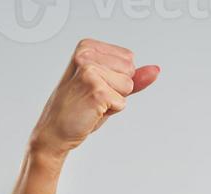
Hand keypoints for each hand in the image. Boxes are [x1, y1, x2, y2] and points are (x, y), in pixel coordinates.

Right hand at [30, 38, 159, 159]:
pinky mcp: (96, 90)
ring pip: (128, 86)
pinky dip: (111, 111)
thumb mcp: (107, 85)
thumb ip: (132, 77)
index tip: (95, 85)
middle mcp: (86, 54)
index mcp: (87, 46)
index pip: (128, 59)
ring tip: (92, 102)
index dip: (117, 78)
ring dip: (114, 100)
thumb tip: (156, 70)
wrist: (54, 130)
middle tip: (93, 96)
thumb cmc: (79, 107)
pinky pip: (122, 103)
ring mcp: (90, 71)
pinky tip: (91, 110)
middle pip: (130, 70)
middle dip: (118, 89)